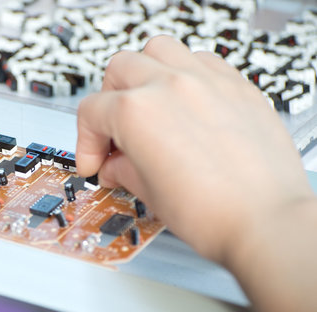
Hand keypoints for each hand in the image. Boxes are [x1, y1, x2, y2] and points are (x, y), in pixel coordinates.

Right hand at [76, 35, 312, 263]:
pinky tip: (185, 103)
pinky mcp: (236, 85)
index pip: (91, 111)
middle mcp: (170, 86)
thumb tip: (116, 164)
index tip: (96, 161)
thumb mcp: (149, 193)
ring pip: (158, 49)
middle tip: (115, 132)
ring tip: (147, 103)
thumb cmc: (214, 214)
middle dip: (108, 100)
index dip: (86, 142)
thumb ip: (123, 169)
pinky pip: (201, 60)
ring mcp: (206, 80)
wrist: (266, 222)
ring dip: (144, 73)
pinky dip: (184, 75)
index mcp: (138, 112)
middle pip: (119, 68)